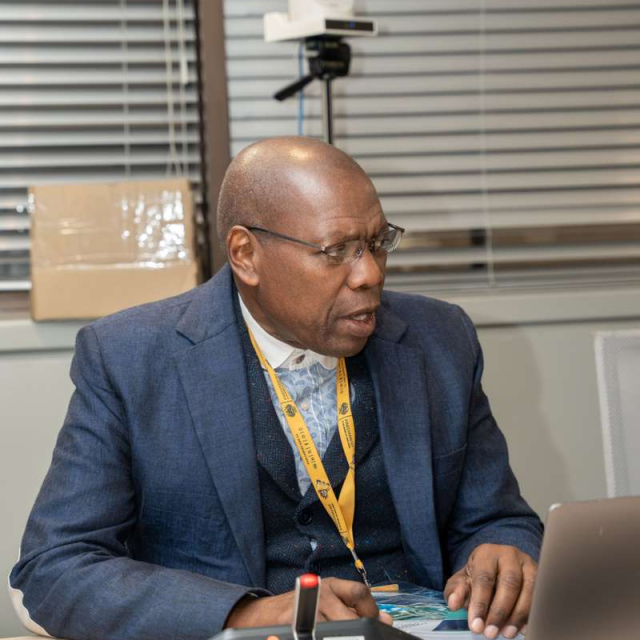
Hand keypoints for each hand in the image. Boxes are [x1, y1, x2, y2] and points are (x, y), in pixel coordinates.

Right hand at [225, 577, 392, 627]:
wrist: (260, 615)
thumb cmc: (296, 609)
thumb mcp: (326, 601)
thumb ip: (354, 607)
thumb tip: (386, 618)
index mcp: (329, 585)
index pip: (359, 593)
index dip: (371, 611)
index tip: (375, 623)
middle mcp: (319, 593)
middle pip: (351, 617)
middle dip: (359, 630)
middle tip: (360, 636)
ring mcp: (307, 610)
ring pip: (339, 630)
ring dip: (345, 636)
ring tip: (341, 636)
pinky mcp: (294, 625)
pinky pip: (319, 636)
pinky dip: (328, 638)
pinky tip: (326, 638)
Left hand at [444, 544, 536, 638]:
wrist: (498, 564)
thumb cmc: (479, 574)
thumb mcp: (463, 579)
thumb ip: (455, 591)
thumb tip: (453, 603)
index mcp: (487, 553)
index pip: (484, 578)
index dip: (480, 603)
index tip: (476, 626)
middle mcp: (509, 555)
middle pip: (509, 583)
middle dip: (500, 611)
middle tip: (490, 633)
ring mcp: (528, 564)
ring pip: (529, 589)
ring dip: (518, 616)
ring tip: (506, 633)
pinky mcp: (540, 576)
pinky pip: (541, 596)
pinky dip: (532, 615)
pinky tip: (523, 629)